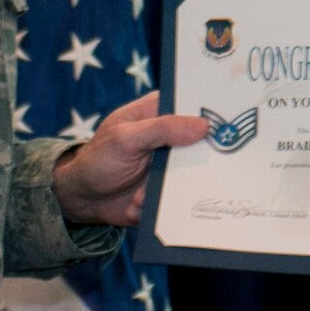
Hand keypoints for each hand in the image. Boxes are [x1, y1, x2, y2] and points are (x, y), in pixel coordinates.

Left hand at [53, 92, 207, 225]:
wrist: (82, 199)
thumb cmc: (98, 159)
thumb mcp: (125, 138)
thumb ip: (162, 129)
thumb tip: (202, 126)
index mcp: (159, 113)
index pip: (193, 106)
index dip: (211, 114)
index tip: (226, 126)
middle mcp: (169, 138)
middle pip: (201, 144)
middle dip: (195, 162)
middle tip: (179, 173)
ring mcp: (171, 164)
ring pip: (194, 174)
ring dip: (168, 190)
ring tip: (139, 195)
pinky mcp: (169, 189)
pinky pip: (182, 197)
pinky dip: (159, 204)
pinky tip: (135, 204)